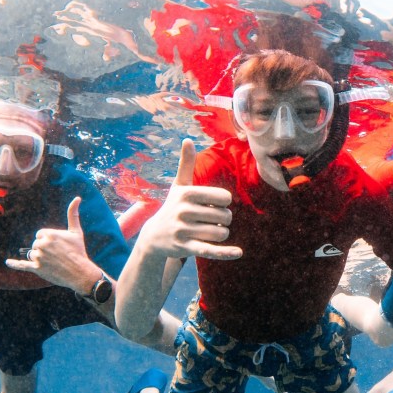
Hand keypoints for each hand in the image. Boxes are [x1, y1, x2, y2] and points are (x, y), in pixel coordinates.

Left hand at [5, 196, 100, 291]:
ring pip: (33, 255)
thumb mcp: (76, 231)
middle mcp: (42, 244)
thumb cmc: (78, 251)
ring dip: (41, 259)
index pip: (40, 235)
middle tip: (58, 256)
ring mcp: (38, 257)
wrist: (80, 272)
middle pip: (36, 244)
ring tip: (54, 263)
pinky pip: (22, 265)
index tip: (58, 246)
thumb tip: (77, 198)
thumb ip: (73, 214)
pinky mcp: (36, 269)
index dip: (48, 240)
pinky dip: (14, 264)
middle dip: (44, 249)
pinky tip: (7, 262)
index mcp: (49, 234)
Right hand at [138, 139, 242, 260]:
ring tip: (207, 231)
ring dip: (220, 233)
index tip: (214, 204)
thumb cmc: (172, 207)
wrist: (153, 237)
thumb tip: (187, 139)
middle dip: (223, 219)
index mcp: (186, 194)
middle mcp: (184, 211)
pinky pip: (210, 250)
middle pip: (225, 216)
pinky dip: (226, 252)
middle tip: (210, 220)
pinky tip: (239, 252)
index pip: (224, 197)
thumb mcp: (179, 186)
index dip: (224, 202)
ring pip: (221, 233)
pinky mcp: (186, 249)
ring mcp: (184, 231)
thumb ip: (186, 164)